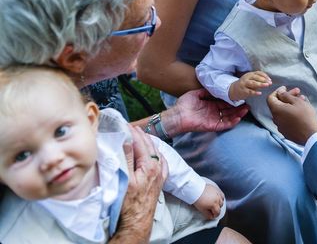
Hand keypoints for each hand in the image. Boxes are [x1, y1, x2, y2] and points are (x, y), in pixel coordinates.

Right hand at [113, 127, 166, 241]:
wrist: (137, 223)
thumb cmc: (129, 204)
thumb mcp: (125, 179)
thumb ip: (127, 158)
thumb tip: (127, 140)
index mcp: (149, 165)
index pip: (140, 142)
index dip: (132, 132)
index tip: (125, 124)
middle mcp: (157, 168)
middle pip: (149, 145)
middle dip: (140, 135)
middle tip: (130, 127)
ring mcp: (160, 174)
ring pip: (155, 152)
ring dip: (147, 142)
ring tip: (140, 135)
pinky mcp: (159, 182)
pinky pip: (161, 162)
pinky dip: (156, 154)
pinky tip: (154, 153)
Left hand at [168, 88, 248, 134]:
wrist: (177, 115)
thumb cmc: (184, 104)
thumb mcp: (196, 94)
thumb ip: (206, 91)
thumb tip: (215, 87)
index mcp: (211, 105)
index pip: (225, 103)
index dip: (233, 101)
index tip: (241, 97)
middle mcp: (214, 113)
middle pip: (229, 111)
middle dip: (239, 108)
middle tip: (248, 104)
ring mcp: (213, 119)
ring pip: (229, 118)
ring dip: (238, 115)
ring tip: (246, 110)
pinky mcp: (212, 126)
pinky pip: (224, 125)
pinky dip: (231, 122)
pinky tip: (238, 118)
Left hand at [194, 182, 224, 219]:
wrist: (196, 189)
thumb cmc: (198, 199)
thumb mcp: (202, 209)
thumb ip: (207, 214)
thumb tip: (211, 217)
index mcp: (215, 204)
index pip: (218, 212)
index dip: (215, 215)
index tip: (212, 216)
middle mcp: (218, 199)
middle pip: (220, 206)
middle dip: (217, 209)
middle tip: (211, 210)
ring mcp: (218, 193)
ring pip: (222, 200)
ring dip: (219, 203)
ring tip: (214, 203)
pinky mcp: (216, 189)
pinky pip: (221, 194)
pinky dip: (220, 197)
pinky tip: (217, 198)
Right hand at [229, 71, 271, 100]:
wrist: (233, 90)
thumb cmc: (245, 84)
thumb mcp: (251, 79)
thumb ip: (258, 80)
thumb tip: (268, 81)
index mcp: (250, 74)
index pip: (258, 73)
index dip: (265, 76)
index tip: (270, 80)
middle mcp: (247, 78)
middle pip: (256, 77)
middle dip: (264, 80)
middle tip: (270, 83)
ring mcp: (244, 84)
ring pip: (253, 83)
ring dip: (260, 84)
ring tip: (266, 85)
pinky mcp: (243, 90)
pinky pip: (250, 91)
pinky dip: (255, 92)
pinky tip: (260, 93)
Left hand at [267, 86, 316, 144]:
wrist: (311, 135)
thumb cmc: (305, 116)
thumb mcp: (297, 102)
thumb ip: (286, 95)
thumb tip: (280, 93)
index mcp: (276, 110)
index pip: (270, 98)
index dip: (277, 91)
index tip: (286, 88)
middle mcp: (275, 119)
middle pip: (278, 104)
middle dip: (287, 97)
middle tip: (298, 92)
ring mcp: (280, 127)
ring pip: (283, 112)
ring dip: (290, 105)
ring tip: (302, 100)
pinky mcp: (286, 132)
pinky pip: (286, 120)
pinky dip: (290, 114)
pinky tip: (300, 111)